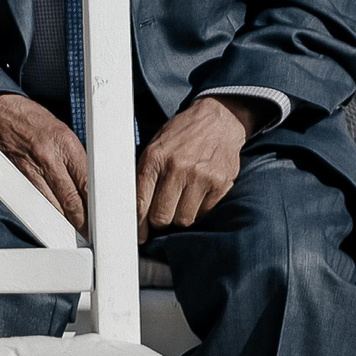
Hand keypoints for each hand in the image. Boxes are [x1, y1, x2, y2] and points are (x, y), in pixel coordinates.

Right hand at [0, 93, 88, 227]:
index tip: (103, 217)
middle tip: (93, 232)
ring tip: (78, 232)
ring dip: (67, 222)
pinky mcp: (18, 178)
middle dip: (83, 221)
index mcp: (64, 143)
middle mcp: (48, 157)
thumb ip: (76, 160)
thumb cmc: (31, 120)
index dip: (97, 205)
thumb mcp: (62, 133)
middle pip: (71, 201)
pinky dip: (47, 214)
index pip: (87, 183)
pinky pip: (37, 202)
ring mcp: (31, 169)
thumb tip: (91, 187)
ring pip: (54, 207)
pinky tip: (55, 221)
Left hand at [134, 95, 250, 238]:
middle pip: (162, 216)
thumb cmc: (182, 134)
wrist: (218, 120)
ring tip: (182, 200)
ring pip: (184, 219)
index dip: (138, 223)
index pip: (140, 201)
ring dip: (180, 215)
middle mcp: (176, 168)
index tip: (139, 235)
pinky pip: (204, 213)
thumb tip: (135, 208)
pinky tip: (198, 194)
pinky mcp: (220, 184)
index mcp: (154, 157)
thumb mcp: (156, 145)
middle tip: (163, 214)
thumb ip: (146, 173)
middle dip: (160, 221)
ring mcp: (200, 177)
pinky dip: (199, 209)